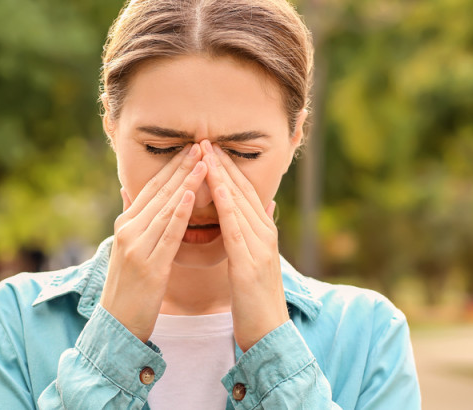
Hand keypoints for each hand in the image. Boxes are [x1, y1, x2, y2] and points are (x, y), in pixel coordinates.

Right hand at [100, 143, 207, 342]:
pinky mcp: (149, 265)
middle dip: (182, 167)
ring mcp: (137, 247)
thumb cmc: (128, 288)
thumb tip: (127, 190)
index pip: (151, 188)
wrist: (117, 325)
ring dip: (187, 182)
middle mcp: (128, 230)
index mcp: (125, 225)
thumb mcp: (126, 249)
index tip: (190, 148)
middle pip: (160, 192)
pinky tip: (192, 195)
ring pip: (166, 208)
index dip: (171, 167)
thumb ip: (131, 219)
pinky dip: (180, 212)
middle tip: (202, 144)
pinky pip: (168, 234)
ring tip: (204, 162)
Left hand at [200, 140, 288, 351]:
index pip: (244, 191)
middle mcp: (265, 234)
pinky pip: (237, 229)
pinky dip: (228, 207)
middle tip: (204, 138)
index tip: (209, 146)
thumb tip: (263, 205)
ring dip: (223, 176)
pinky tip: (217, 190)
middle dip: (223, 164)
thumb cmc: (255, 299)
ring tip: (206, 153)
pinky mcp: (251, 264)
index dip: (227, 168)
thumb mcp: (255, 260)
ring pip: (240, 204)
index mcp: (262, 233)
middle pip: (243, 190)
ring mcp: (260, 248)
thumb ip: (257, 231)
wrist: (268, 334)